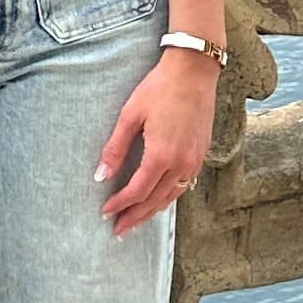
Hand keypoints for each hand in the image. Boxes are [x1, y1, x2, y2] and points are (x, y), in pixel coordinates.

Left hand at [95, 49, 218, 236]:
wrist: (194, 71)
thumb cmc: (160, 88)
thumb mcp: (131, 115)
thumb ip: (116, 148)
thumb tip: (101, 175)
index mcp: (161, 155)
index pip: (137, 191)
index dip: (120, 205)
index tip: (105, 212)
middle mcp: (181, 163)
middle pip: (155, 201)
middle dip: (135, 217)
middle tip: (118, 230)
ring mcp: (194, 160)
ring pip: (171, 197)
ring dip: (152, 212)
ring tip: (135, 221)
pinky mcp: (201, 154)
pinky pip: (184, 185)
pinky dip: (168, 197)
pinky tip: (158, 200)